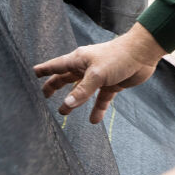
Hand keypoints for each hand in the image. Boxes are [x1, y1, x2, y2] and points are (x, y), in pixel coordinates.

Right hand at [33, 23, 164, 123]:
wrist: (143, 53)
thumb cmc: (118, 57)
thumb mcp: (97, 74)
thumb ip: (82, 91)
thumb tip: (67, 105)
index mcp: (78, 60)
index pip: (56, 66)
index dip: (43, 70)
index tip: (32, 74)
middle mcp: (86, 67)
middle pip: (65, 78)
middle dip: (54, 87)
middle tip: (44, 97)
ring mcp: (98, 76)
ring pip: (82, 91)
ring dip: (74, 101)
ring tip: (65, 113)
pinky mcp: (111, 84)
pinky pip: (101, 99)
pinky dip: (97, 109)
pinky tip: (94, 120)